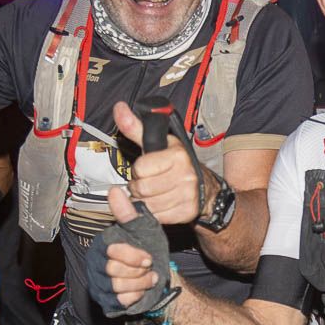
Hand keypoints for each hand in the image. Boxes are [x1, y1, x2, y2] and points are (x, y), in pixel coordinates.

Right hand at [93, 188, 160, 310]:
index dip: (132, 255)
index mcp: (103, 243)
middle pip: (112, 270)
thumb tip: (115, 190)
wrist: (158, 277)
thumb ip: (128, 214)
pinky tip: (141, 290)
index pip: (111, 250)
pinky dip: (135, 296)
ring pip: (117, 287)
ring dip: (139, 283)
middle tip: (148, 268)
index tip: (148, 257)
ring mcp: (98, 282)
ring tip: (147, 278)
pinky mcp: (104, 300)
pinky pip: (118, 301)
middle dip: (137, 271)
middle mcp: (96, 263)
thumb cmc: (150, 250)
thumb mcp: (143, 230)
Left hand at [113, 101, 212, 224]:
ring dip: (145, 201)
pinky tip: (161, 203)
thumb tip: (119, 108)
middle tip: (148, 182)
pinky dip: (154, 213)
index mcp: (177, 155)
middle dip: (138, 187)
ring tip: (154, 193)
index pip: (140, 169)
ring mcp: (187, 196)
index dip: (138, 170)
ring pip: (147, 205)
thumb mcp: (157, 143)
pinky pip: (156, 217)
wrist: (206, 188)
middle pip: (142, 188)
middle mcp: (185, 175)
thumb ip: (135, 127)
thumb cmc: (177, 164)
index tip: (145, 169)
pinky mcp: (186, 213)